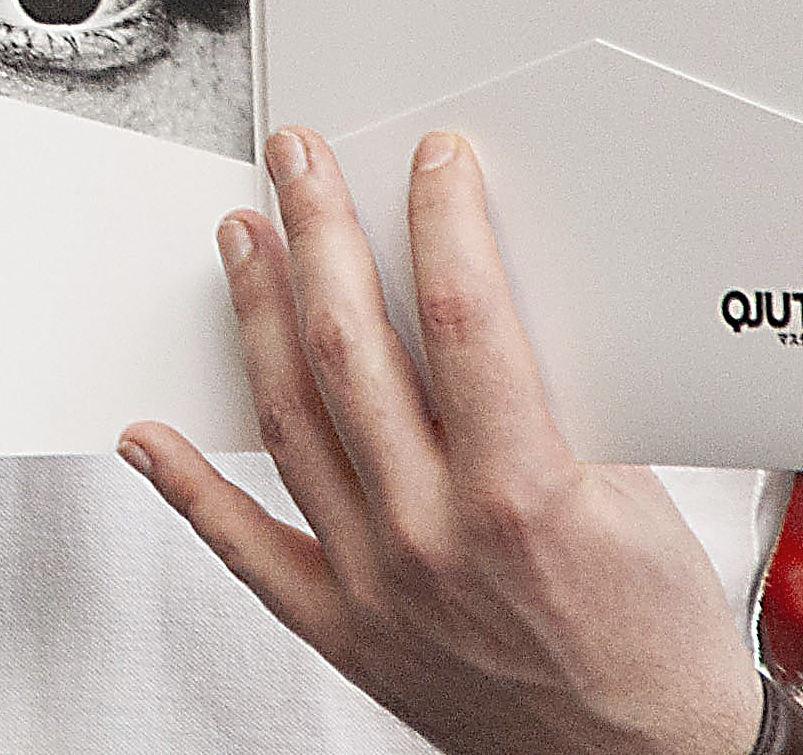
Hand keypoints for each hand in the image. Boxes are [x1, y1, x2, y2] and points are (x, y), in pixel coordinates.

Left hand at [122, 127, 767, 754]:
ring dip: (256, 313)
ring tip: (243, 237)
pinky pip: (243, 546)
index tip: (431, 163)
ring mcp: (378, 581)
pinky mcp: (342, 627)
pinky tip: (147, 436)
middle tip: (298, 163)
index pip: (462, 314)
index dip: (441, 219)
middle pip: (350, 345)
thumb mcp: (640, 495)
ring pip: (288, 420)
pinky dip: (187, 487)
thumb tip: (495, 291)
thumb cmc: (655, 639)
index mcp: (523, 492)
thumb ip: (563, 398)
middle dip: (319, 231)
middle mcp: (435, 534)